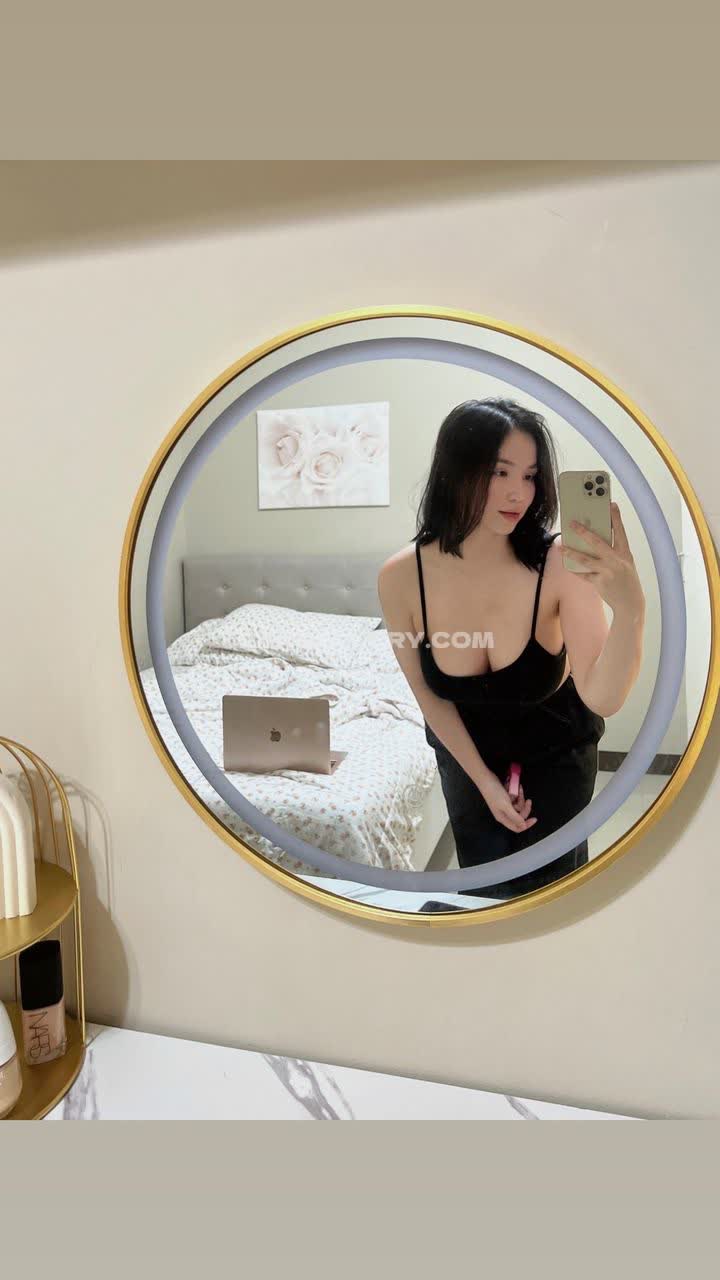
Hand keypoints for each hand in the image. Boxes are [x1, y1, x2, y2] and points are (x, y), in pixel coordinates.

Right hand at [477, 771, 536, 833]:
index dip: (526, 824)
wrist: (486, 779)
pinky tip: (515, 787)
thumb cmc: (495, 793)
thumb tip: (524, 827)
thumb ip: (515, 817)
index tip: (535, 818)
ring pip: (518, 805)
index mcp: (503, 818)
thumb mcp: (506, 806)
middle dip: (524, 807)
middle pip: (520, 815)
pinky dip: (516, 793)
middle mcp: (505, 813)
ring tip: (518, 789)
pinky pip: (515, 798)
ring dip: (520, 797)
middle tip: (528, 800)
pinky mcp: (506, 798)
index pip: (517, 827)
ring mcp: (505, 805)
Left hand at [559, 501, 645, 618]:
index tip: (611, 505)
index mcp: (625, 553)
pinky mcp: (599, 582)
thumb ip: (614, 551)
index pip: (620, 532)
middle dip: (584, 532)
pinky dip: (574, 570)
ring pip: (585, 559)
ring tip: (561, 545)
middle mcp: (616, 561)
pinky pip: (583, 574)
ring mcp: (607, 572)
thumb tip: (595, 540)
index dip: (616, 518)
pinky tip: (566, 565)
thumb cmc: (627, 580)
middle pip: (598, 542)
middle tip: (573, 523)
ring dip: (571, 552)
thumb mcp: (626, 563)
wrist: (631, 603)